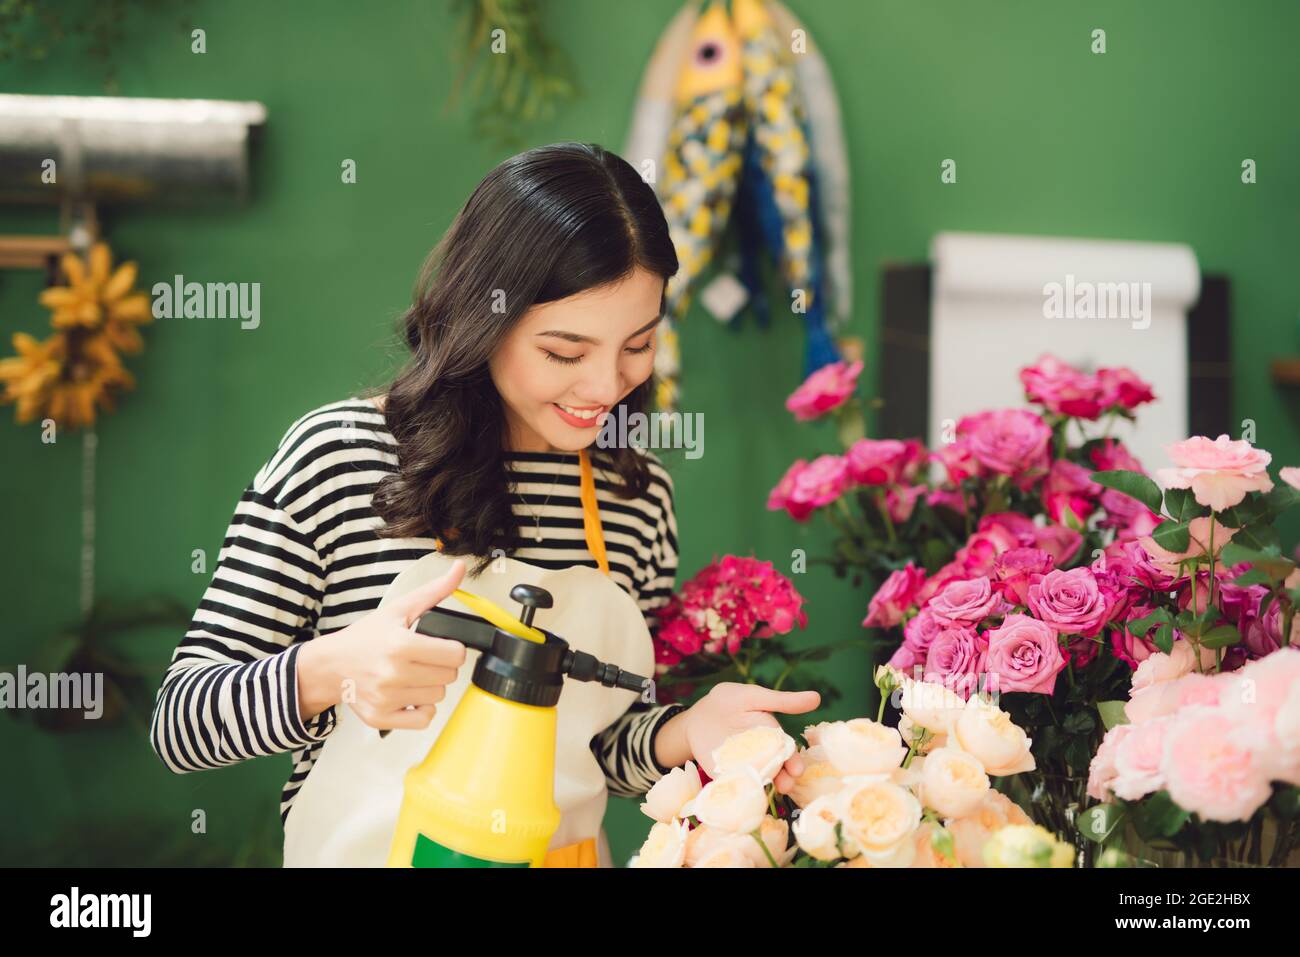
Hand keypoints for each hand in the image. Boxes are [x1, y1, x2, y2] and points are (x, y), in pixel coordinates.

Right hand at [297, 559, 468, 729]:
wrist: (330, 665)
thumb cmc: (365, 637)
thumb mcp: (399, 609)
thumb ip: (434, 591)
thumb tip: (459, 569)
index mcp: (400, 645)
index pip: (455, 654)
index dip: (452, 648)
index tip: (440, 645)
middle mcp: (392, 674)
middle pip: (449, 676)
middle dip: (441, 666)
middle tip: (424, 659)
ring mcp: (386, 699)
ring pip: (438, 697)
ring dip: (431, 686)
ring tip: (414, 674)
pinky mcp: (381, 718)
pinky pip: (424, 720)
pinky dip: (421, 709)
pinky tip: (410, 694)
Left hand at [661, 683, 820, 794]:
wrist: (697, 717)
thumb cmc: (730, 702)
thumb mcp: (755, 698)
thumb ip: (783, 701)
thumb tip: (818, 697)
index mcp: (772, 738)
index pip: (786, 753)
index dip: (793, 762)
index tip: (797, 770)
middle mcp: (762, 757)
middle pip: (775, 771)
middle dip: (783, 779)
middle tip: (786, 786)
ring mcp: (743, 768)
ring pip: (758, 781)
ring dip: (765, 787)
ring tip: (767, 792)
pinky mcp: (725, 777)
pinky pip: (735, 786)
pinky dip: (739, 791)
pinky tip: (742, 795)